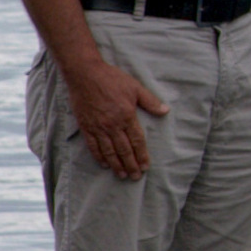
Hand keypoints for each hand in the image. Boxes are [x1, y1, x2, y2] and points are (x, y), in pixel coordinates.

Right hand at [61, 54, 166, 179]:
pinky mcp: (86, 126)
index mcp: (127, 116)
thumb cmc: (112, 78)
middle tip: (135, 177)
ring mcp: (98, 127)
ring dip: (116, 165)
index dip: (142, 155)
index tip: (145, 166)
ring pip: (108, 151)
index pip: (137, 141)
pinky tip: (104, 164)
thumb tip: (165, 111)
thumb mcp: (135, 87)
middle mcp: (112, 125)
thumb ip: (150, 101)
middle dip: (131, 165)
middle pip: (123, 150)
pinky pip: (93, 146)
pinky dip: (99, 156)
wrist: (85, 74)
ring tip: (122, 175)